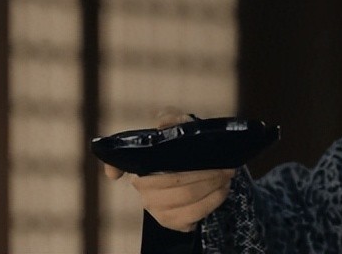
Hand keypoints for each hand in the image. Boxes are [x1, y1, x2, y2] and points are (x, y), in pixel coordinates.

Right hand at [103, 107, 235, 231]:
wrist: (203, 162)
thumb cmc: (184, 142)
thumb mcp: (178, 124)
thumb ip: (170, 118)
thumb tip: (162, 124)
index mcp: (141, 164)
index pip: (120, 166)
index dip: (114, 168)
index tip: (124, 170)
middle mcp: (144, 189)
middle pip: (173, 184)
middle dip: (203, 175)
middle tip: (224, 166)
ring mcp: (157, 208)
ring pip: (186, 200)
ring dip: (212, 187)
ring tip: (227, 175)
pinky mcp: (173, 222)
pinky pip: (192, 217)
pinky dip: (211, 202)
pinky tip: (221, 190)